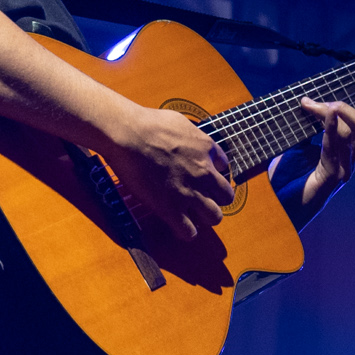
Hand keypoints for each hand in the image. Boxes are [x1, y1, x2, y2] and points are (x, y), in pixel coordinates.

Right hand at [105, 104, 229, 242]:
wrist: (128, 134)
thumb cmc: (148, 124)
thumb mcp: (180, 122)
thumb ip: (191, 136)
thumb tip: (190, 140)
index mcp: (206, 149)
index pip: (224, 167)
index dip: (214, 174)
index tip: (203, 177)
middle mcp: (204, 173)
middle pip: (226, 196)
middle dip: (215, 198)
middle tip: (202, 199)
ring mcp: (190, 192)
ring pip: (214, 217)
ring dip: (205, 217)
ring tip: (193, 216)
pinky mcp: (171, 208)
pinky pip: (189, 231)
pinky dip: (186, 232)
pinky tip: (178, 227)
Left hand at [288, 95, 354, 220]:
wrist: (280, 212)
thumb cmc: (285, 184)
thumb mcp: (295, 151)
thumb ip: (303, 133)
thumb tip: (302, 109)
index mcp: (342, 156)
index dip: (337, 107)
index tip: (306, 101)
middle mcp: (348, 162)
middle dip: (341, 107)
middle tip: (315, 105)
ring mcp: (343, 170)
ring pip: (354, 132)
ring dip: (332, 113)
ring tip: (311, 107)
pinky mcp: (332, 177)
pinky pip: (337, 146)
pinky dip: (331, 127)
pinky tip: (325, 114)